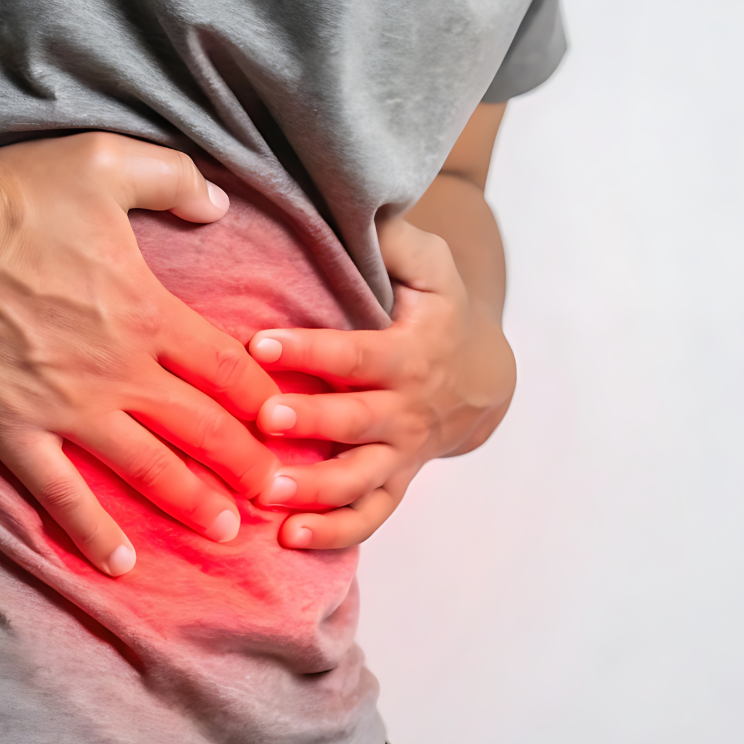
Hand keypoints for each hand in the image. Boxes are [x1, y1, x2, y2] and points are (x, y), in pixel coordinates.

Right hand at [0, 132, 283, 575]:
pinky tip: (116, 563)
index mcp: (149, 310)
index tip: (290, 424)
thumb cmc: (11, 194)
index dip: (264, 400)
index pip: (226, 367)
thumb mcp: (107, 161)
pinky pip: (60, 491)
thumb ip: (173, 180)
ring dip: (190, 502)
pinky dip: (90, 530)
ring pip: (147, 468)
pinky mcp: (14, 428)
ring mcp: (68, 405)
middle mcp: (121, 368)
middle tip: (277, 496)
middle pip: (202, 428)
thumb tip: (219, 205)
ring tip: (224, 533)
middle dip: (246, 465)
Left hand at [246, 216, 516, 548]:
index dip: (308, 350)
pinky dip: (335, 533)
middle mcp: (405, 408)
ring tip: (268, 494)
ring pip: (360, 478)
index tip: (260, 344)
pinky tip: (289, 539)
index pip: (354, 352)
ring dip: (315, 489)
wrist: (483, 377)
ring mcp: (401, 452)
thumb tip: (364, 205)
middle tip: (265, 422)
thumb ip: (396, 240)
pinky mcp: (396, 481)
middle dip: (312, 422)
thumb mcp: (432, 266)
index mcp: (409, 352)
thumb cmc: (442, 311)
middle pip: (356, 421)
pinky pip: (370, 516)